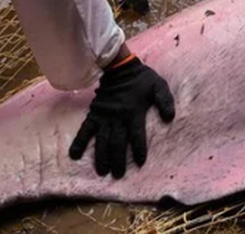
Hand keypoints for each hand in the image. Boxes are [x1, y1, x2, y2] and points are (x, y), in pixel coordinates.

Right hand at [69, 53, 175, 178]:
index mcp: (135, 112)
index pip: (138, 135)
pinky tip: (74, 155)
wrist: (120, 68)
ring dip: (101, 157)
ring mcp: (104, 117)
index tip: (140, 162)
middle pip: (118, 143)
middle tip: (117, 175)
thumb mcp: (159, 86)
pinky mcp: (94, 115)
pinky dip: (79, 142)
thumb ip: (165, 101)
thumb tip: (170, 117)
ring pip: (102, 140)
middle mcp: (118, 118)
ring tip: (102, 171)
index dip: (139, 149)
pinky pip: (85, 130)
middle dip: (118, 160)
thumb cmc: (142, 80)